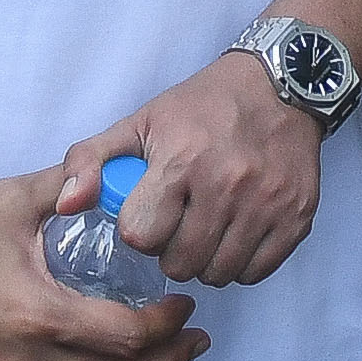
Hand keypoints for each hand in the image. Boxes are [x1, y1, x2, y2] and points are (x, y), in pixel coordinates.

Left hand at [67, 51, 324, 291]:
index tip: (148, 214)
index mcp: (180, 160)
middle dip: (171, 251)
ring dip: (205, 261)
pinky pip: (256, 273)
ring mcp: (266, 204)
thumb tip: (64, 207)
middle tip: (177, 227)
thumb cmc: (201, 107)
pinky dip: (240, 264)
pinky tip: (234, 235)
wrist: (280, 86)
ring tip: (204, 232)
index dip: (138, 230)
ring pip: (218, 274)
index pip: (141, 236)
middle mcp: (226, 185)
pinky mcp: (296, 218)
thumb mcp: (138, 122)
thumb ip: (88, 161)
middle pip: (180, 264)